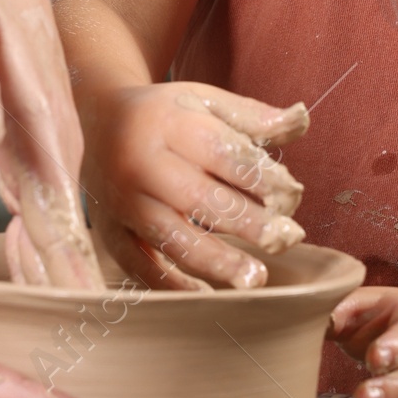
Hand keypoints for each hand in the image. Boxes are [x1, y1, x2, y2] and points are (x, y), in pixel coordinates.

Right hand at [81, 80, 310, 290]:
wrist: (95, 120)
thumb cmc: (165, 114)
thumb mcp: (204, 100)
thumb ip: (253, 116)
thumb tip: (302, 119)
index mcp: (169, 124)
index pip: (222, 152)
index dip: (261, 177)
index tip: (292, 196)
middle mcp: (141, 163)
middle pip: (198, 197)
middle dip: (247, 222)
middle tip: (286, 239)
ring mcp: (121, 201)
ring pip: (170, 237)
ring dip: (215, 261)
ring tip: (255, 278)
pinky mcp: (108, 231)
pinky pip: (137, 264)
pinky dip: (171, 285)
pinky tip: (206, 297)